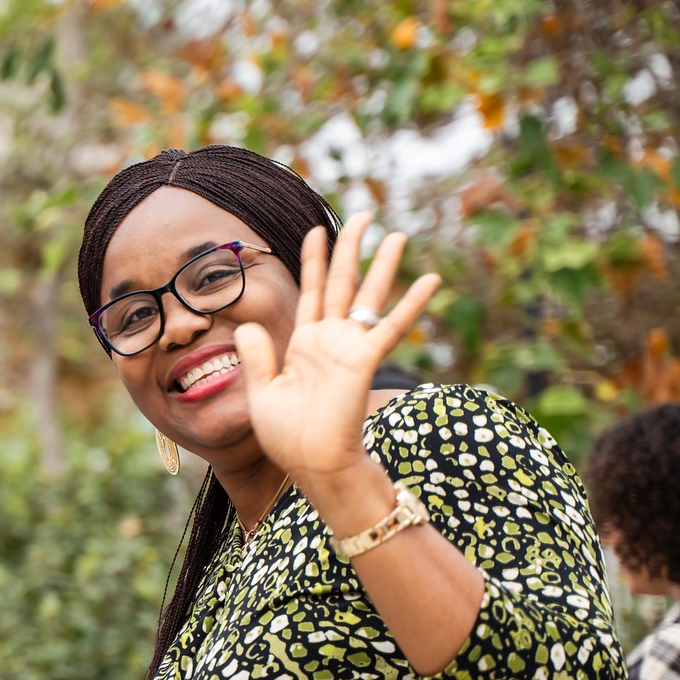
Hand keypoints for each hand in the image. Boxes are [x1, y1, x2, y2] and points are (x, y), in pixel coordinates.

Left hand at [235, 213, 440, 490]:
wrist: (309, 464)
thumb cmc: (287, 435)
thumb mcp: (262, 390)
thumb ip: (258, 356)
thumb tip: (249, 324)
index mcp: (304, 343)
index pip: (312, 290)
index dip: (315, 260)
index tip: (317, 228)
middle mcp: (330, 339)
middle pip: (343, 283)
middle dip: (351, 248)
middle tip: (364, 215)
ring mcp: (349, 347)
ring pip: (369, 296)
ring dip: (383, 265)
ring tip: (397, 233)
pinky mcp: (363, 361)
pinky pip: (391, 327)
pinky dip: (411, 304)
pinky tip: (430, 280)